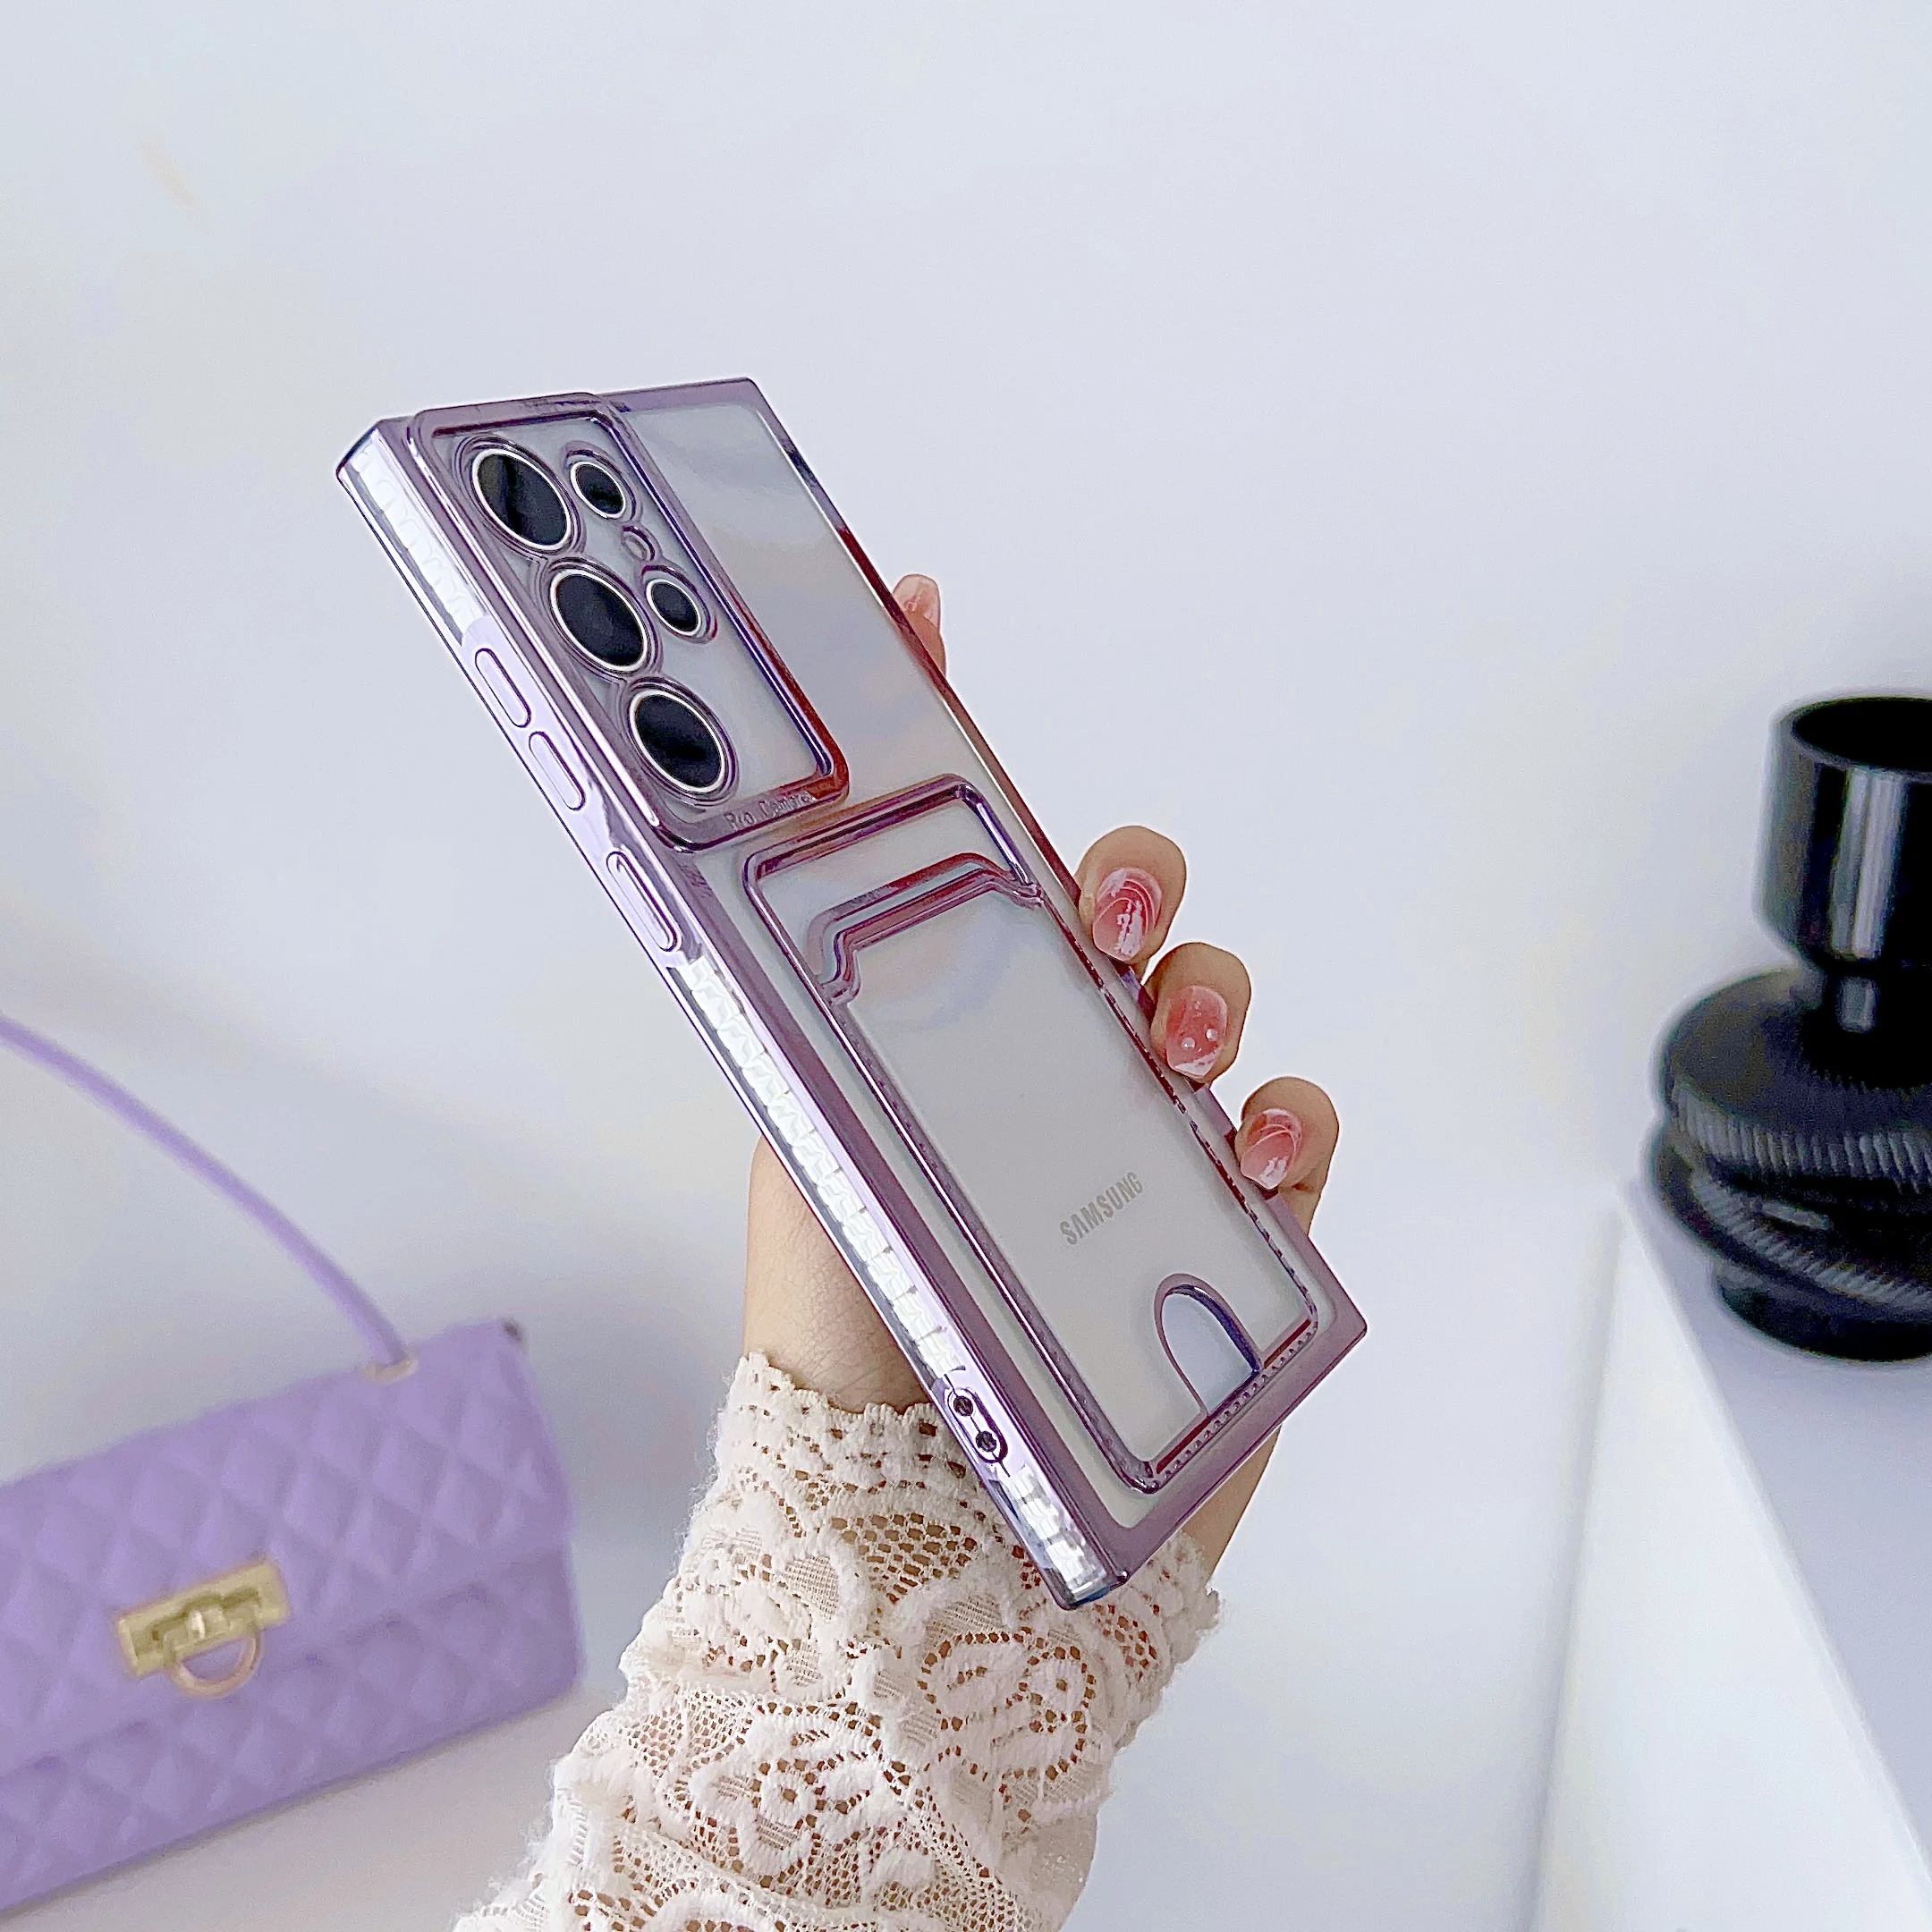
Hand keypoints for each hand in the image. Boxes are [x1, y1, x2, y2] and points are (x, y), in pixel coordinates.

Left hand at [743, 573, 1340, 1572]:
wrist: (948, 1533)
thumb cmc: (861, 1344)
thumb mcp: (806, 1162)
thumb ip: (804, 1029)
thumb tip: (745, 886)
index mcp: (937, 1035)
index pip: (951, 865)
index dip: (940, 734)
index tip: (913, 603)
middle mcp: (1045, 1070)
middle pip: (1120, 910)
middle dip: (1135, 875)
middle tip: (1112, 914)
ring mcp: (1146, 1143)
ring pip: (1217, 999)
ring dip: (1212, 985)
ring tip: (1172, 1047)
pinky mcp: (1233, 1226)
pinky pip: (1299, 1127)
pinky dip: (1289, 1114)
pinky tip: (1245, 1148)